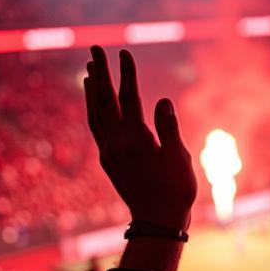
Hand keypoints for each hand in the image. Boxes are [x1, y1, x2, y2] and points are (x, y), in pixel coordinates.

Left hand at [84, 45, 197, 229]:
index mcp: (136, 140)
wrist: (158, 222)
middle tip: (94, 48)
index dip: (126, 74)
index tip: (125, 52)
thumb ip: (169, 128)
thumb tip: (162, 101)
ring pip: (95, 113)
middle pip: (104, 100)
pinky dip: (92, 109)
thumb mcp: (179, 159)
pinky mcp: (108, 161)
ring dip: (92, 89)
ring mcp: (109, 152)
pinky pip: (95, 128)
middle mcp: (116, 144)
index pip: (129, 98)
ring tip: (89, 68)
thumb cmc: (176, 191)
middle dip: (100, 72)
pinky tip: (94, 101)